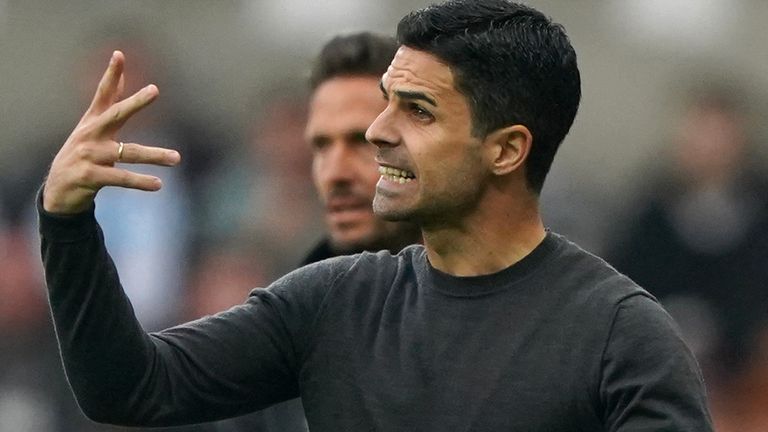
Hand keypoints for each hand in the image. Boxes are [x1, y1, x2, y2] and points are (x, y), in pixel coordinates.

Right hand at [42, 50, 180, 213]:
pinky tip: (158, 184)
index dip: (111, 74)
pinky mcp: (90, 176)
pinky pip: (121, 177)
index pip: (103, 93)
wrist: (58, 190)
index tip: (119, 54)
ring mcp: (89, 155)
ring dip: (154, 155)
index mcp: (92, 121)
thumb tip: (122, 75)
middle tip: (154, 90)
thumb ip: (108, 104)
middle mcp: (90, 134)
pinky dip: (140, 181)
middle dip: (135, 102)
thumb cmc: (82, 155)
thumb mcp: (92, 127)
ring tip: (176, 158)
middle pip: (116, 114)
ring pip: (128, 152)